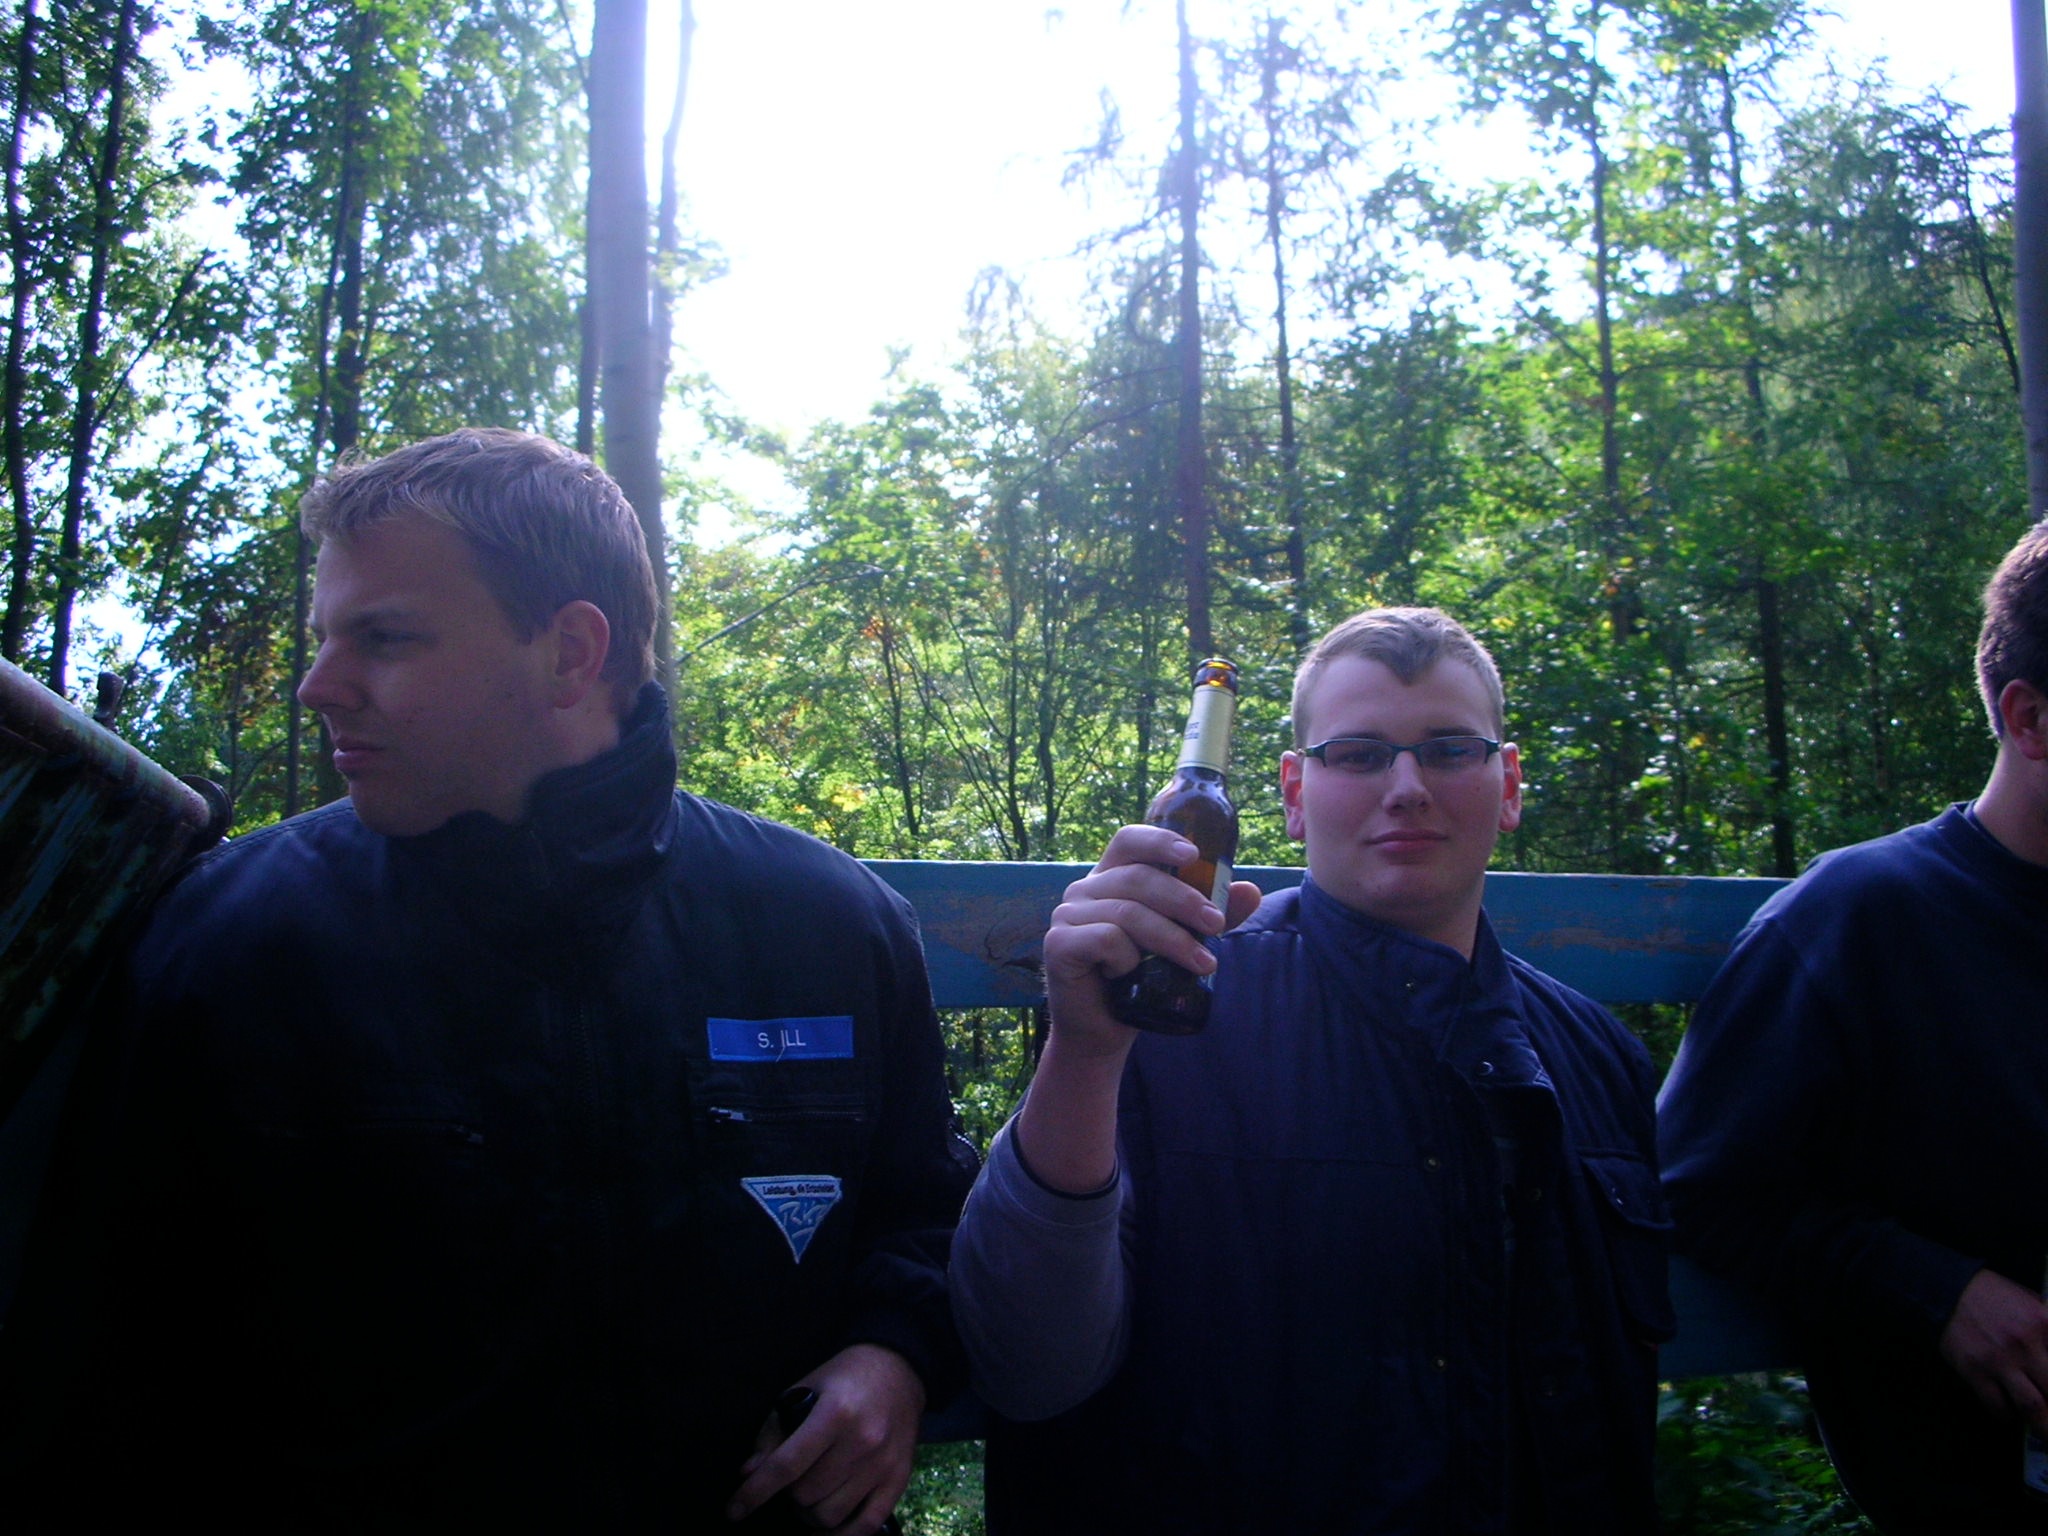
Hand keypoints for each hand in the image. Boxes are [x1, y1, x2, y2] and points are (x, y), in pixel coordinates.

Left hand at [726, 1343, 924, 1532]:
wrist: (898, 1368)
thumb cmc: (842, 1378)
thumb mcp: (803, 1390)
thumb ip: (773, 1432)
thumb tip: (748, 1473)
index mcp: (835, 1413)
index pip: (786, 1465)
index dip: (755, 1492)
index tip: (733, 1510)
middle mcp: (862, 1440)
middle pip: (806, 1494)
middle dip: (788, 1494)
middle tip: (791, 1480)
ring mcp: (882, 1463)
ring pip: (830, 1515)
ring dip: (810, 1513)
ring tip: (810, 1496)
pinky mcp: (898, 1479)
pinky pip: (866, 1526)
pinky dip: (840, 1535)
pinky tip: (826, 1527)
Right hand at [1018, 827, 1261, 1193]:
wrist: (1104, 1031)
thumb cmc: (1140, 980)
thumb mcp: (1180, 943)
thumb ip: (1208, 916)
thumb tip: (1251, 890)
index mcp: (1111, 878)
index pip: (1129, 840)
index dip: (1160, 840)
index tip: (1194, 855)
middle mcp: (1085, 890)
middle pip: (1137, 878)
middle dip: (1184, 901)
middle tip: (1216, 926)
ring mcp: (1067, 915)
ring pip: (1128, 913)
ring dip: (1172, 938)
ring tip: (1203, 965)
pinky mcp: (1058, 944)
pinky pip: (1105, 939)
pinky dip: (1127, 957)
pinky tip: (1131, 974)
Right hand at [1939, 1268, 2047, 1436]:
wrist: (1948, 1291)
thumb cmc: (1995, 1297)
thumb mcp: (2033, 1304)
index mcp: (2045, 1323)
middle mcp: (2026, 1344)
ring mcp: (1999, 1360)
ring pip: (2033, 1406)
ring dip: (2043, 1427)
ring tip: (2046, 1434)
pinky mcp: (1975, 1371)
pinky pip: (1998, 1405)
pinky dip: (2008, 1415)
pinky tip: (2011, 1413)